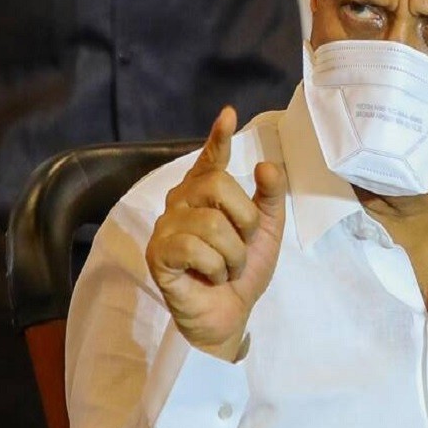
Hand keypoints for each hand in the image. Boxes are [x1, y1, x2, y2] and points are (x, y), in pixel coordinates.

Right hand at [146, 107, 287, 361]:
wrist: (231, 313)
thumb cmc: (243, 270)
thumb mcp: (266, 231)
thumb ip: (269, 197)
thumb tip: (267, 164)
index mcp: (206, 193)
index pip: (212, 159)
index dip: (218, 137)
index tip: (228, 114)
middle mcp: (182, 202)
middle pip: (217, 186)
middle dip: (244, 219)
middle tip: (243, 245)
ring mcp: (166, 227)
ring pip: (210, 223)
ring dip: (233, 253)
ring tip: (227, 268)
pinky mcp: (158, 253)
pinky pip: (194, 248)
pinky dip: (215, 267)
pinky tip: (211, 276)